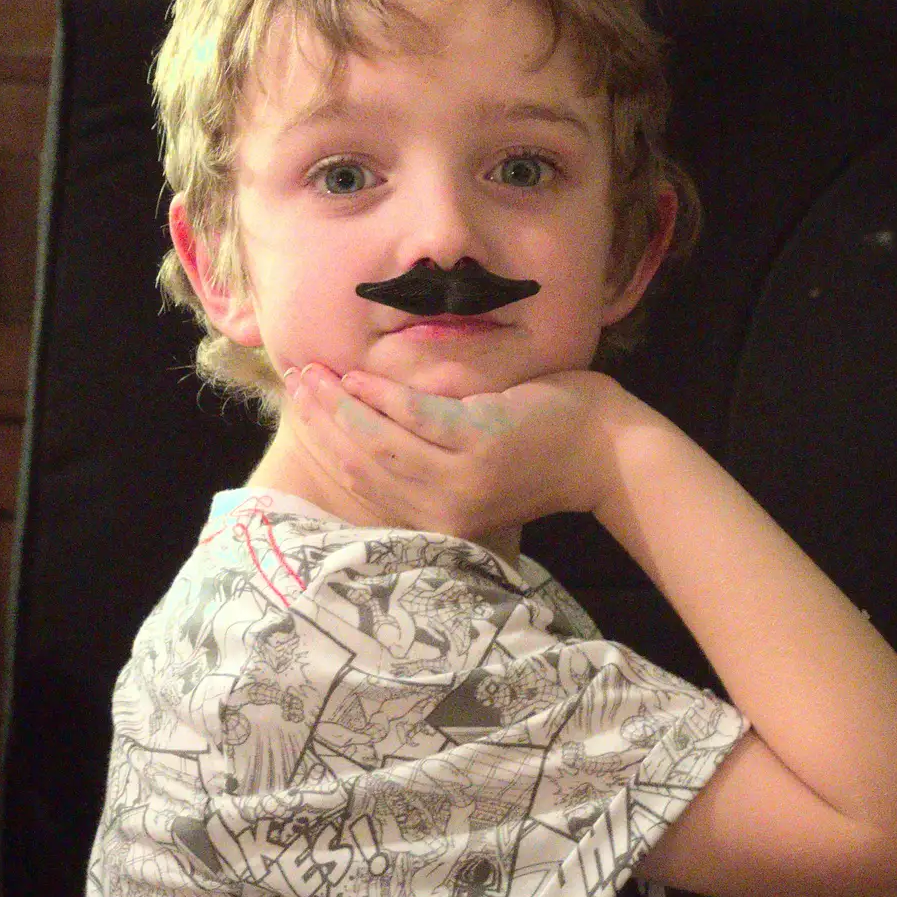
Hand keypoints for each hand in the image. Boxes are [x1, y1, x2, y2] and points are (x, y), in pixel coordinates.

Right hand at [283, 361, 634, 543]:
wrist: (602, 449)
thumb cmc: (537, 452)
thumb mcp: (470, 471)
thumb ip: (423, 462)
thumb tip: (360, 429)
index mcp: (438, 522)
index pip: (364, 485)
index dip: (326, 446)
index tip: (301, 410)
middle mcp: (444, 511)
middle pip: (361, 464)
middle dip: (321, 422)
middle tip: (294, 384)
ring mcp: (461, 480)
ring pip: (379, 443)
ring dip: (339, 406)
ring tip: (314, 375)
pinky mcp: (479, 444)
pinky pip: (414, 416)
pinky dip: (380, 396)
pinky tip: (358, 376)